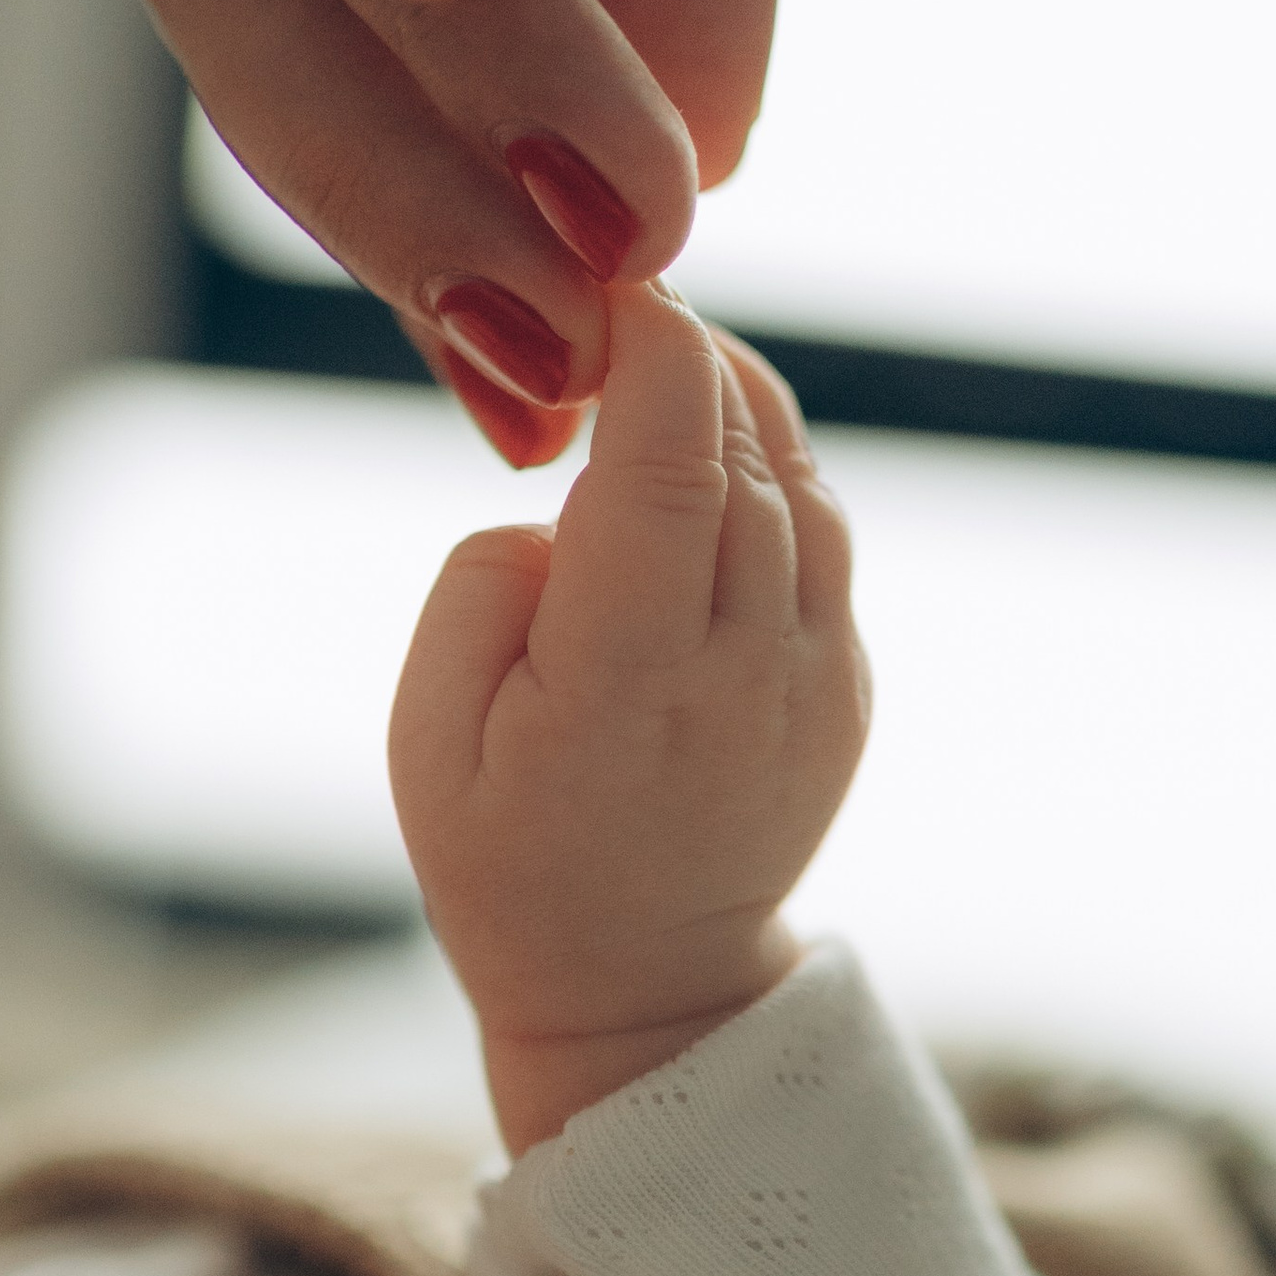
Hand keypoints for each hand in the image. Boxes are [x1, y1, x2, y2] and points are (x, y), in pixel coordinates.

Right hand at [391, 283, 867, 1147]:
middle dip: (687, 360)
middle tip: (617, 305)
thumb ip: (484, 587)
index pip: (673, 478)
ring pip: (800, 485)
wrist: (641, 987)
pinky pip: (822, 536)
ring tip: (656, 373)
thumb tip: (567, 494)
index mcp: (628, 687)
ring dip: (735, 405)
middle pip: (744, 458)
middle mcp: (746, 677)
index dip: (658, 358)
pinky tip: (704, 459)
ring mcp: (816, 682)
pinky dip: (768, 472)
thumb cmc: (504, 856)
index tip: (621, 288)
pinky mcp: (847, 685)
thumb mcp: (428, 736)